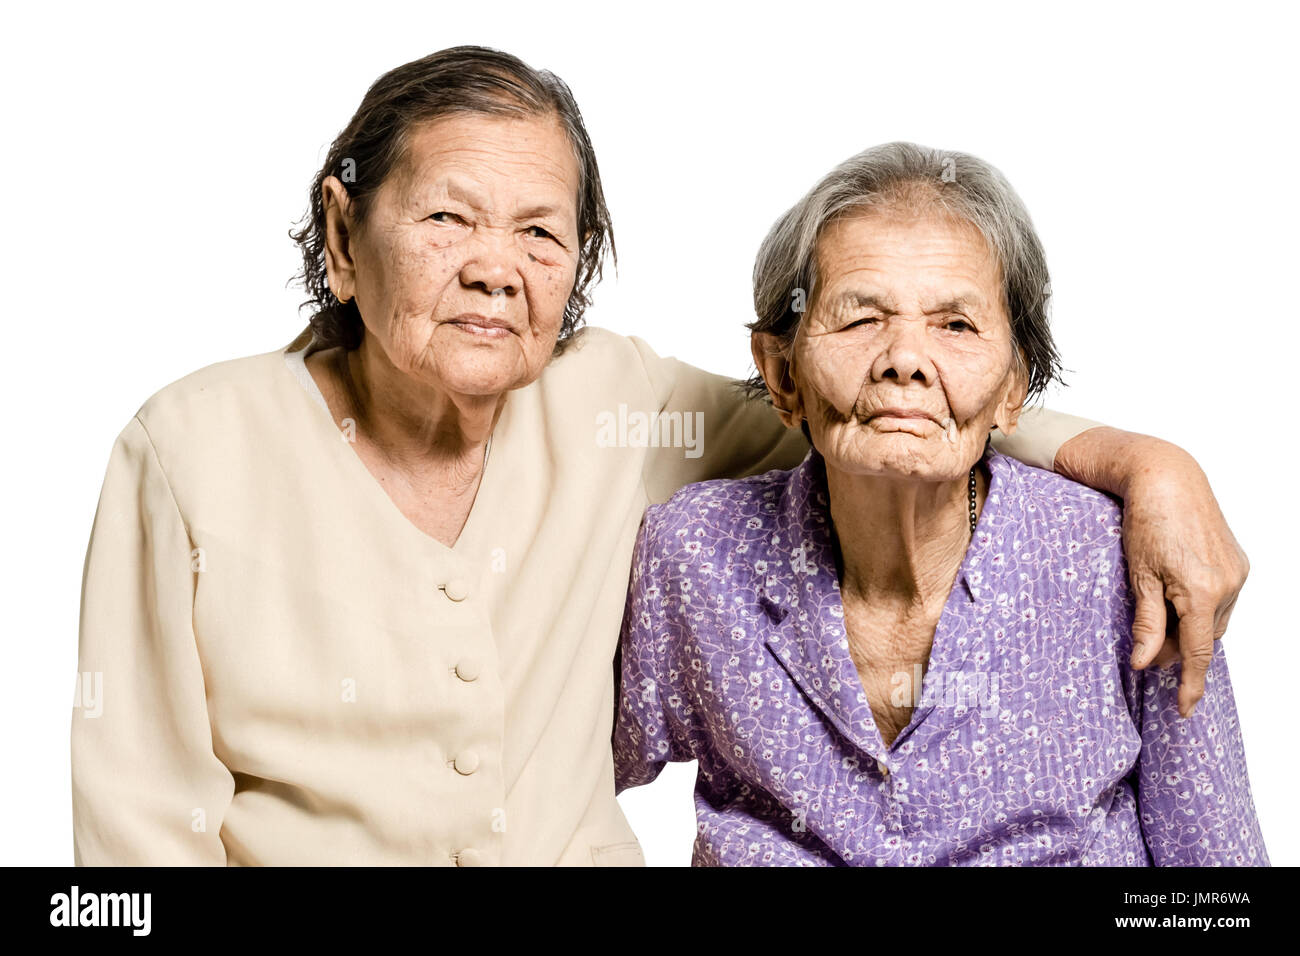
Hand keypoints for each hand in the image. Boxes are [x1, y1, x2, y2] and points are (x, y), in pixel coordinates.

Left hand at [1055, 427, 1248, 716]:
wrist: (1168, 478)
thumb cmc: (1146, 523)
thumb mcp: (1138, 576)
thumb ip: (1147, 623)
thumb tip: (1146, 663)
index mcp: (1202, 593)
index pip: (1198, 653)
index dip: (1191, 684)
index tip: (1185, 711)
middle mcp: (1229, 585)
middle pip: (1204, 638)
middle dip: (1179, 649)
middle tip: (1148, 649)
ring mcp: (1237, 573)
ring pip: (1214, 620)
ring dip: (1190, 628)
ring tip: (1159, 616)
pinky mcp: (1239, 563)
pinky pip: (1221, 600)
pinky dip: (1201, 608)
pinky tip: (1178, 597)